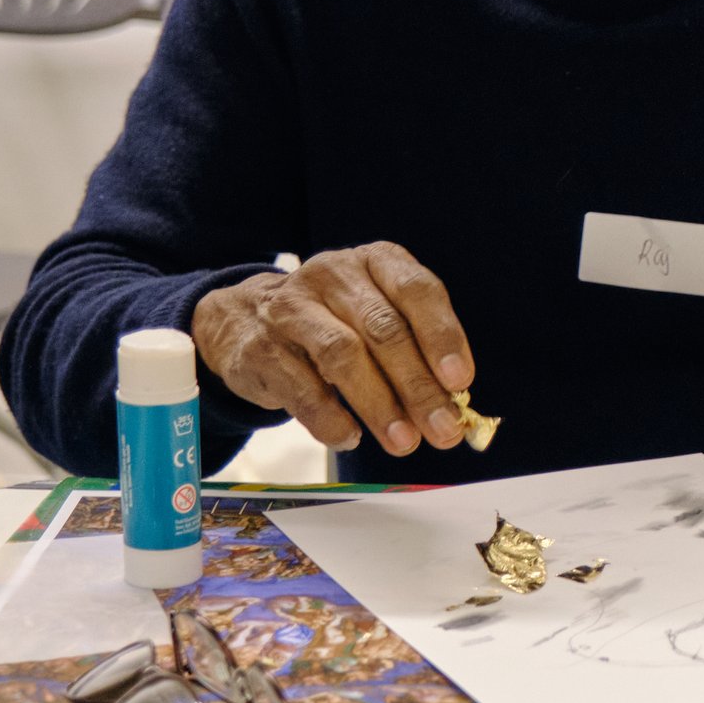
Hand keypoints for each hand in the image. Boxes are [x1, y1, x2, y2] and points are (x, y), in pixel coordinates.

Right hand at [190, 241, 474, 456]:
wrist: (243, 318)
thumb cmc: (332, 319)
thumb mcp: (374, 312)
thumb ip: (414, 348)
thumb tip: (451, 404)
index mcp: (374, 261)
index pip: (417, 290)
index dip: (442, 335)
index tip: (460, 381)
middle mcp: (333, 275)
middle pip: (383, 329)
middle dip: (418, 385)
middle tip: (443, 428)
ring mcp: (292, 309)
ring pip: (343, 356)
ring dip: (379, 405)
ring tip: (404, 441)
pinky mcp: (261, 348)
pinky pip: (302, 389)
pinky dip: (331, 419)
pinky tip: (351, 437)